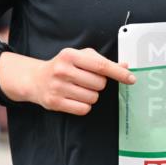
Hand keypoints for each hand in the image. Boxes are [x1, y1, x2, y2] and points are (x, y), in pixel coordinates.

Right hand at [0, 47, 134, 115]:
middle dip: (98, 84)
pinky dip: (84, 106)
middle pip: (100, 84)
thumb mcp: (79, 57)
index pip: (101, 66)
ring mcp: (57, 87)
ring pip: (93, 97)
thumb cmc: (62, 66)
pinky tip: (74, 98)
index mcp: (69, 56)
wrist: (34, 79)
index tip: (131, 79)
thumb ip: (101, 61)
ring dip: (91, 95)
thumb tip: (124, 67)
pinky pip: (83, 109)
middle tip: (86, 81)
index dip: (119, 73)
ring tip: (78, 89)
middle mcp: (62, 70)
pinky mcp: (54, 102)